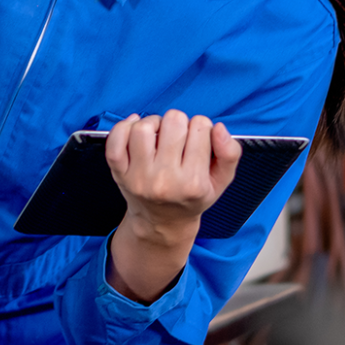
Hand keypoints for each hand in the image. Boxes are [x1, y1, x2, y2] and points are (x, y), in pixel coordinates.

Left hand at [103, 110, 241, 302]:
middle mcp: (164, 180)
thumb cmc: (192, 198)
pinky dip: (124, 127)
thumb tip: (218, 127)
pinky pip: (115, 139)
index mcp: (192, 183)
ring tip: (159, 134)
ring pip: (143, 127)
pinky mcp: (119, 173)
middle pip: (173, 122)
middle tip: (179, 138)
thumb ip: (229, 153)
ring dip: (154, 123)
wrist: (161, 223)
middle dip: (179, 123)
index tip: (198, 140)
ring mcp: (138, 176)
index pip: (200, 127)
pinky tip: (136, 129)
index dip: (202, 128)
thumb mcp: (220, 182)